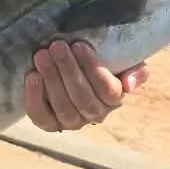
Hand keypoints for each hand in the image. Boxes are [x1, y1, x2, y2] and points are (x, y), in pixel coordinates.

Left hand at [25, 41, 148, 132]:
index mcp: (114, 100)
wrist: (76, 69)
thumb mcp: (127, 62)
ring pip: (63, 108)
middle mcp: (95, 115)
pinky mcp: (50, 123)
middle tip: (57, 46)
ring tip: (42, 56)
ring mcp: (72, 122)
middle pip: (83, 99)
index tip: (79, 45)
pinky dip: (35, 99)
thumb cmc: (104, 62)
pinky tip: (32, 76)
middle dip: (68, 71)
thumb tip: (129, 85)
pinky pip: (42, 117)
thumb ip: (137, 71)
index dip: (93, 69)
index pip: (107, 90)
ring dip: (51, 80)